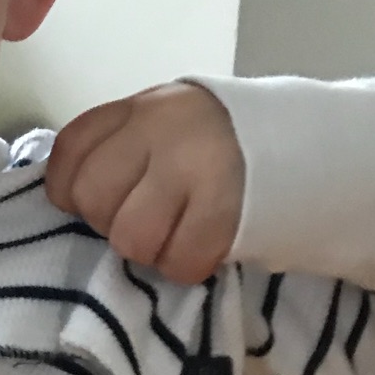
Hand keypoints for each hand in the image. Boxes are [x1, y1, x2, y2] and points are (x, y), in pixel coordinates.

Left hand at [45, 83, 245, 284]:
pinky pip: (177, 262)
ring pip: (130, 238)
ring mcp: (196, 170)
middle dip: (109, 223)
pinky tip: (200, 244)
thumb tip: (70, 196)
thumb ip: (115, 148)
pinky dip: (184, 265)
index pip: (70, 151)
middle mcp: (163, 131)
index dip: (67, 190)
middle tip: (142, 218)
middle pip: (93, 199)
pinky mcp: (226, 213)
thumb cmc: (214, 144)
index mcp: (140, 109)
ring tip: (173, 233)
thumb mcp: (161, 124)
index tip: (87, 202)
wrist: (306, 145)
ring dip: (148, 250)